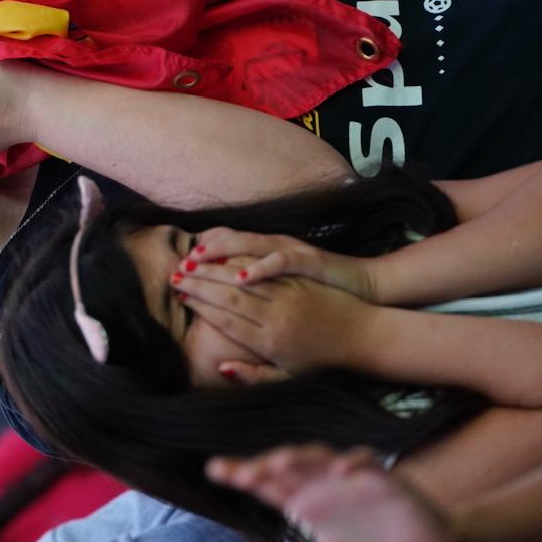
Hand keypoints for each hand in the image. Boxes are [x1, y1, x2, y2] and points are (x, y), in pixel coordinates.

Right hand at [171, 263, 377, 374]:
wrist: (363, 336)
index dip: (200, 306)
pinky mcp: (298, 278)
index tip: (180, 297)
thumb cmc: (319, 361)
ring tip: (189, 262)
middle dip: (198, 283)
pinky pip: (264, 265)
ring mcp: (288, 294)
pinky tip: (222, 254)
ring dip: (213, 268)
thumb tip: (220, 368)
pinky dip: (240, 258)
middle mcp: (276, 315)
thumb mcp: (287, 378)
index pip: (226, 320)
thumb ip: (252, 376)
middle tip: (174, 276)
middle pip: (229, 295)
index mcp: (270, 341)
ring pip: (243, 276)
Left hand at [187, 228, 377, 301]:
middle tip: (177, 268)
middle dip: (202, 259)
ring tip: (197, 264)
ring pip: (249, 250)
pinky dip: (262, 267)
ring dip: (221, 256)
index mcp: (266, 255)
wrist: (365, 289)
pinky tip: (242, 278)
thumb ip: (256, 283)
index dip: (201, 259)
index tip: (177, 270)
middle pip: (229, 250)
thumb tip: (225, 284)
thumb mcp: (285, 286)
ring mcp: (291, 252)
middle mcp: (274, 248)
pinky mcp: (310, 261)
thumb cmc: (323, 293)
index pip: (226, 252)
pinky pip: (282, 261)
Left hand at [207, 445, 456, 541]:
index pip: (268, 485)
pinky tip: (341, 470)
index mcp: (307, 504)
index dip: (242, 474)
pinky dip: (355, 464)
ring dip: (300, 458)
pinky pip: (369, 466)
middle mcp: (324, 487)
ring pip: (320, 459)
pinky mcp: (386, 483)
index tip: (214, 470)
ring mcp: (353, 482)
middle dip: (263, 467)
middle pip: (287, 468)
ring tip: (277, 464)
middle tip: (239, 474)